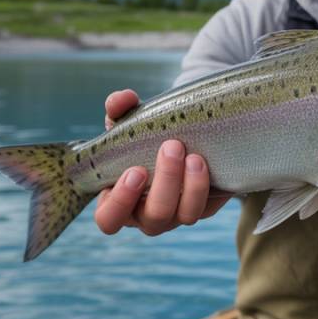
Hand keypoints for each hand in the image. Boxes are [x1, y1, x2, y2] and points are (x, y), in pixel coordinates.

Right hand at [94, 89, 231, 236]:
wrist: (183, 136)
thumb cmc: (144, 136)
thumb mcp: (128, 121)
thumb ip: (119, 108)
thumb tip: (122, 99)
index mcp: (120, 201)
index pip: (109, 219)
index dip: (120, 201)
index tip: (135, 171)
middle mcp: (148, 215)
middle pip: (155, 217)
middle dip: (165, 183)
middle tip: (172, 147)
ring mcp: (177, 216)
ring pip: (185, 216)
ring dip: (192, 187)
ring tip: (195, 156)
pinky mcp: (204, 209)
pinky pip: (207, 208)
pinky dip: (208, 186)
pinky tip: (208, 161)